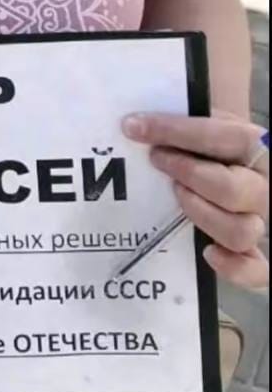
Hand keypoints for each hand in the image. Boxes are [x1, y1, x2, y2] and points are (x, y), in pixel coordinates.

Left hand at [122, 110, 268, 288]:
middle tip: (156, 159)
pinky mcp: (252, 252)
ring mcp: (258, 220)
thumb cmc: (208, 141)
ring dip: (200, 213)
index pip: (223, 137)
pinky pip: (255, 270)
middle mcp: (261, 185)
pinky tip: (207, 253)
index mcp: (255, 145)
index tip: (134, 127)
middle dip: (186, 173)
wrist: (227, 159)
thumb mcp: (201, 120)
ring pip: (239, 231)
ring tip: (176, 194)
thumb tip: (132, 123)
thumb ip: (179, 121)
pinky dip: (233, 268)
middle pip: (231, 189)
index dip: (175, 131)